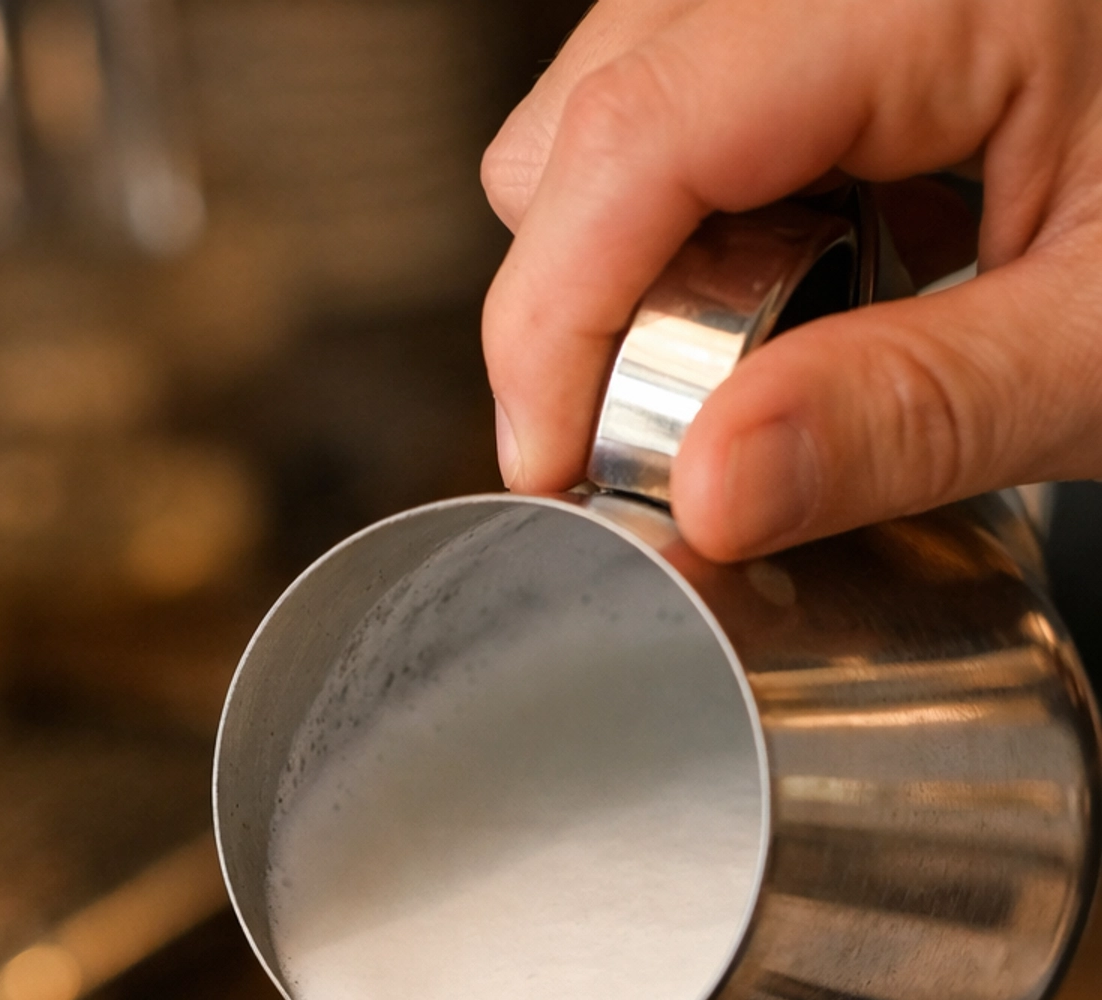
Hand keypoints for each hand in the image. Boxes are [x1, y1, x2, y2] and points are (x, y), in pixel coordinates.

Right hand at [482, 0, 1101, 558]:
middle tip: (697, 434)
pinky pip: (685, 99)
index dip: (557, 324)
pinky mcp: (832, 12)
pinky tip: (816, 272)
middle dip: (592, 306)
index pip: (639, 135)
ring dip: (644, 264)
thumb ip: (901, 416)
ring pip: (610, 104)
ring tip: (784, 346)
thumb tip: (703, 496)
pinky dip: (706, 218)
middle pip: (588, 113)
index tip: (555, 475)